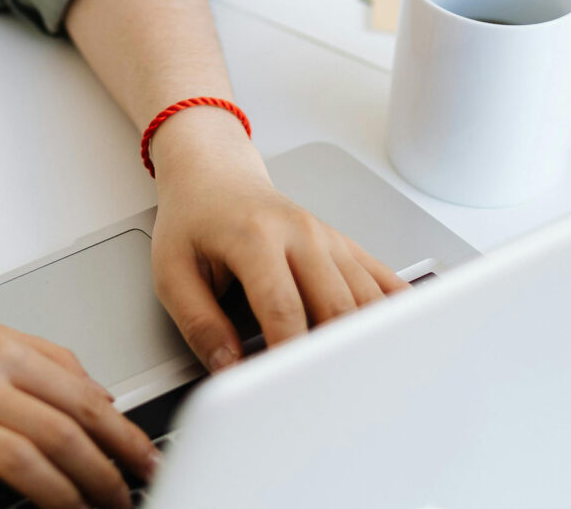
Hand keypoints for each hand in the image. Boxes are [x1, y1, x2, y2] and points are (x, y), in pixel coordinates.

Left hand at [143, 107, 407, 370]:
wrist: (215, 175)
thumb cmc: (194, 220)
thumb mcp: (172, 271)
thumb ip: (199, 323)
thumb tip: (228, 368)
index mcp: (256, 236)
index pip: (284, 307)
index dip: (288, 355)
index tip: (285, 390)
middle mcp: (301, 233)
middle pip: (336, 305)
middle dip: (334, 357)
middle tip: (327, 396)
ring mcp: (328, 238)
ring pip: (366, 298)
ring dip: (365, 341)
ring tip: (357, 380)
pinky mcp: (344, 245)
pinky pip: (383, 279)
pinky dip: (394, 311)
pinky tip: (398, 338)